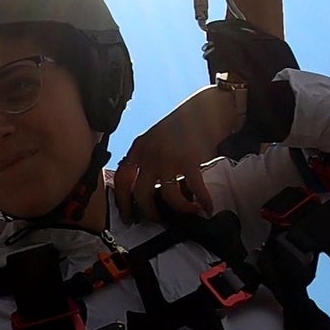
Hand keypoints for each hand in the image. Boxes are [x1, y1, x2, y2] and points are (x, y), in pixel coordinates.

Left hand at [113, 86, 238, 222]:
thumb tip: (149, 188)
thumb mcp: (155, 139)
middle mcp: (150, 154)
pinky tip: (206, 206)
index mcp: (139, 148)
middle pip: (140, 192)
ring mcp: (168, 158)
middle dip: (148, 211)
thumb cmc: (182, 125)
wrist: (205, 110)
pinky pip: (194, 189)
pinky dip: (202, 201)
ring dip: (179, 209)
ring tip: (188, 212)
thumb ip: (147, 159)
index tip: (126, 214)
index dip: (122, 200)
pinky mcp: (189, 161)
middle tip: (156, 219)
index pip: (122, 179)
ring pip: (166, 195)